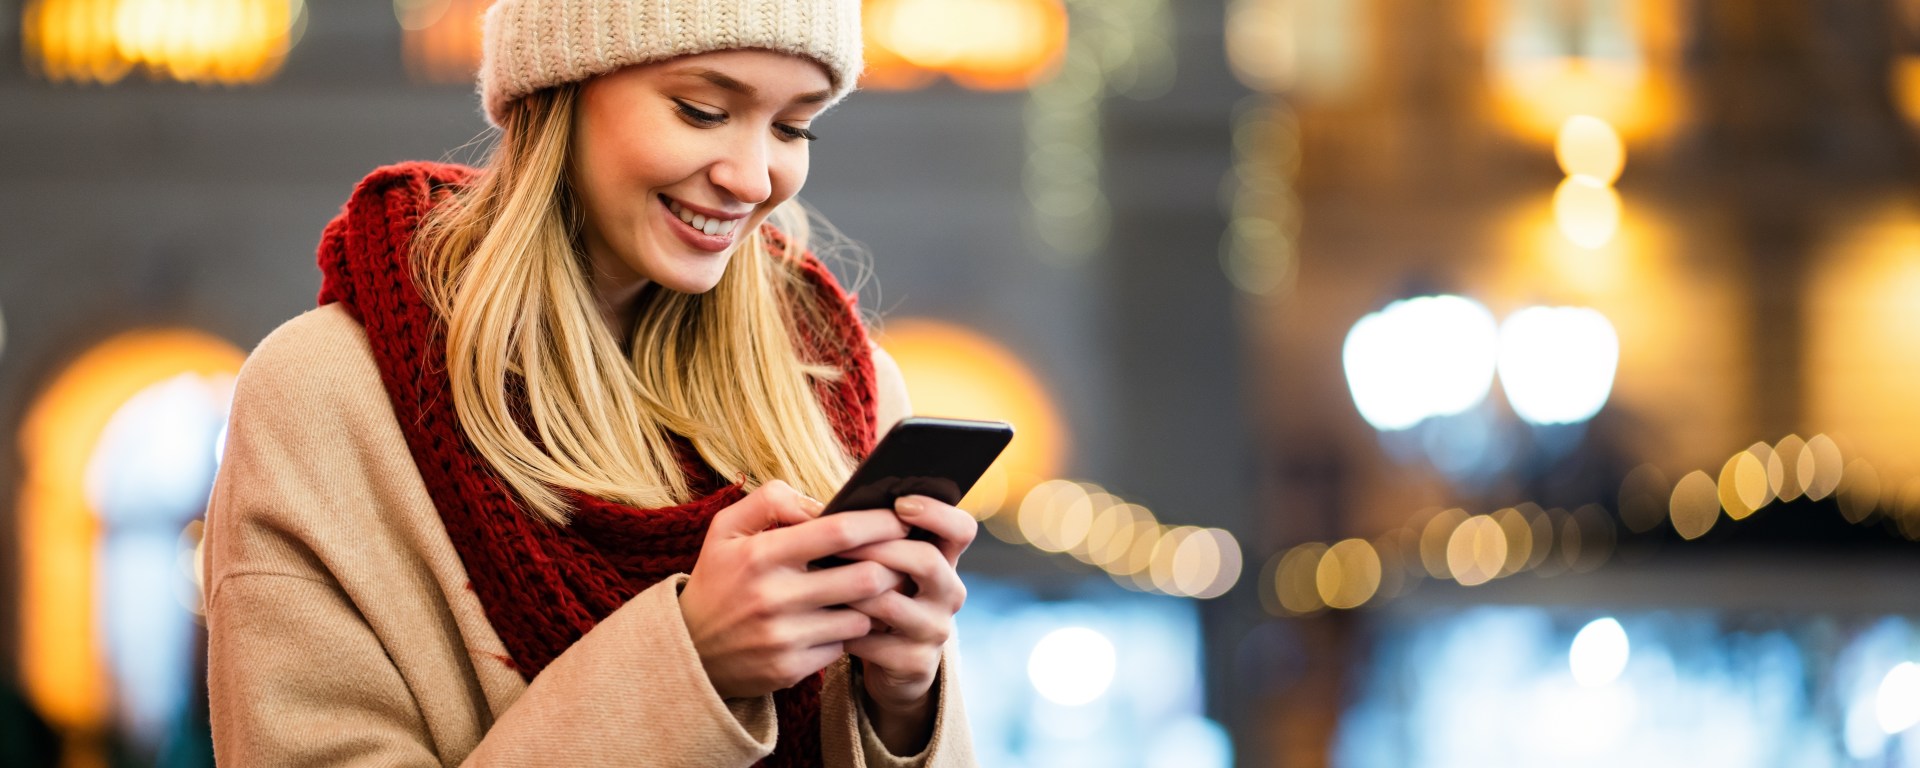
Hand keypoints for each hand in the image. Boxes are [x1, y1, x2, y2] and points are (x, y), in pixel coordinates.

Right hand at [679, 480, 911, 699]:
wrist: (688, 650)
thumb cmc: (718, 579)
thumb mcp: (727, 529)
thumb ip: (772, 501)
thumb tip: (822, 503)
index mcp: (760, 555)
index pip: (837, 532)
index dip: (879, 523)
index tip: (901, 519)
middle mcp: (772, 598)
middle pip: (864, 578)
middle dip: (892, 565)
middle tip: (901, 557)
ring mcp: (782, 637)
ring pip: (861, 616)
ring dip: (874, 602)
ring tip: (876, 589)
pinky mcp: (789, 669)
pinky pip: (843, 646)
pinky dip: (849, 632)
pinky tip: (845, 620)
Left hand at [838, 495, 976, 753]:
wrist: (892, 664)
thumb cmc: (881, 597)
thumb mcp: (886, 566)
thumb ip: (874, 537)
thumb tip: (827, 510)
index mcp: (945, 561)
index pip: (961, 529)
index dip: (936, 513)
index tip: (901, 504)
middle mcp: (948, 593)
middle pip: (927, 561)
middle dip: (880, 549)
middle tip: (841, 544)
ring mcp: (935, 629)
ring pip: (893, 603)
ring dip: (854, 591)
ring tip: (824, 583)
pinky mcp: (915, 662)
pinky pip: (875, 642)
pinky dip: (846, 630)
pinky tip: (827, 622)